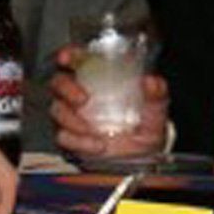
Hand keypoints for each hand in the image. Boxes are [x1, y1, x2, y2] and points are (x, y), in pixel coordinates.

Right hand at [50, 45, 167, 157]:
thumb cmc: (144, 126)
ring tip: (94, 131)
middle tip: (82, 99)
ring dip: (72, 120)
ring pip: (57, 109)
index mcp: (100, 78)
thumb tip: (151, 81)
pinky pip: (63, 136)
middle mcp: (82, 93)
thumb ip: (156, 94)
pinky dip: (78, 141)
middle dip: (66, 88)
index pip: (77, 58)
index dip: (69, 55)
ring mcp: (74, 115)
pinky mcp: (71, 137)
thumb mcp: (155, 109)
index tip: (66, 57)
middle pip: (59, 81)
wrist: (141, 159)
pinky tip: (96, 145)